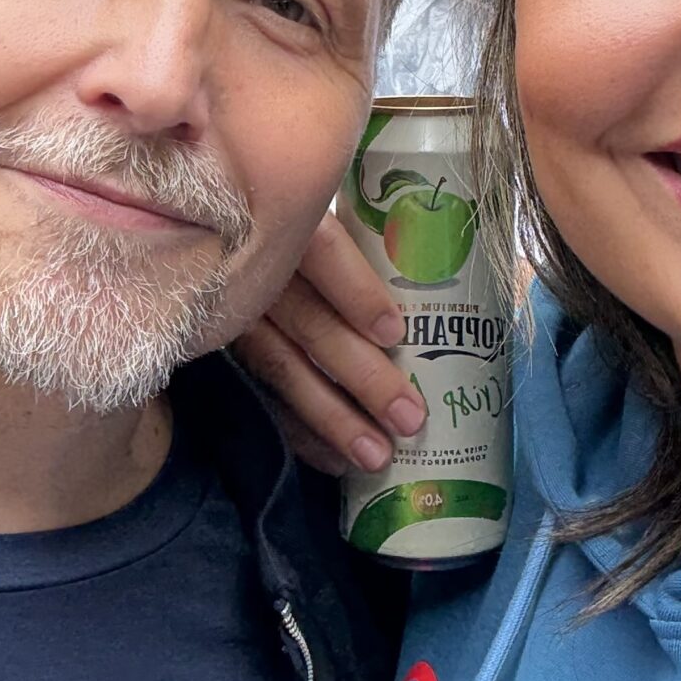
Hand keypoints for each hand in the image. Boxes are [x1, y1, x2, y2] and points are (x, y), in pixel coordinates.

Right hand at [230, 211, 426, 476]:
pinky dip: (300, 432)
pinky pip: (264, 395)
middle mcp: (260, 266)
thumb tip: (461, 269)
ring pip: (284, 367)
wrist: (219, 231)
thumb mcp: (339, 219)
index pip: (323, 252)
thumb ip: (382, 239)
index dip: (356, 291)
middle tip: (410, 418)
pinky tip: (335, 461)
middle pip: (312, 323)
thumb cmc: (315, 231)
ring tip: (376, 456)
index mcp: (294, 222)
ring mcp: (238, 310)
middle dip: (363, 375)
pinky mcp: (226, 346)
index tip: (394, 332)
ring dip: (332, 417)